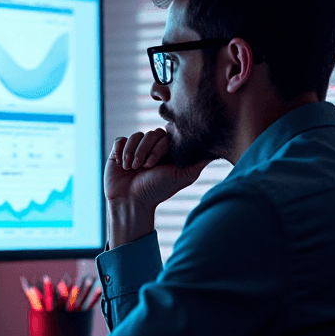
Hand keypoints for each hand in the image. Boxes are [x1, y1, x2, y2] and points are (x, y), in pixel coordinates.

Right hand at [104, 129, 209, 246]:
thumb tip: (215, 148)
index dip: (160, 146)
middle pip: (150, 134)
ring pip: (135, 136)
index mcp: (167, 152)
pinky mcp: (119, 151)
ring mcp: (135, 149)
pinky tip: (122, 164)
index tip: (156, 163)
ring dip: (132, 153)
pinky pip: (120, 140)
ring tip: (131, 168)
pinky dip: (121, 151)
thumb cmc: (158, 191)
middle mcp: (151, 149)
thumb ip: (199, 161)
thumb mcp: (183, 176)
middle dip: (145, 151)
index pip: (166, 134)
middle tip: (144, 167)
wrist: (131, 201)